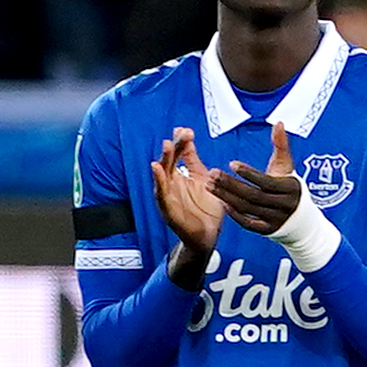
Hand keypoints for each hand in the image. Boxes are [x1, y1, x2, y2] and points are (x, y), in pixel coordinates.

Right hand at [150, 127, 226, 252]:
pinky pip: (161, 195)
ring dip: (163, 160)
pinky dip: (159, 183)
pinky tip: (157, 170)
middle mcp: (172, 185)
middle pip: (168, 162)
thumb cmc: (205, 209)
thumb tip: (188, 140)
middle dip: (172, 148)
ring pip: (162, 176)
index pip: (178, 155)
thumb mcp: (202, 179)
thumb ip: (194, 161)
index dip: (181, 142)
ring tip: (167, 146)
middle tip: (178, 134)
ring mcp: (168, 197)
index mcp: (180, 176)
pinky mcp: (168, 211)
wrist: (208, 236)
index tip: (187, 130)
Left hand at [215, 119, 303, 232]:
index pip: (266, 182)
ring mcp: (276, 220)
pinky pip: (248, 223)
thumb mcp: (287, 166)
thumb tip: (278, 122)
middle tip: (213, 174)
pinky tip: (222, 202)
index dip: (248, 173)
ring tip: (210, 185)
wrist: (301, 218)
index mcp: (290, 188)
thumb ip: (281, 145)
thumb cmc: (289, 185)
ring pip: (248, 209)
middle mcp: (284, 206)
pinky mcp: (268, 230)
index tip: (231, 163)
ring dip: (227, 197)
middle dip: (231, 185)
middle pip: (253, 196)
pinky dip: (235, 214)